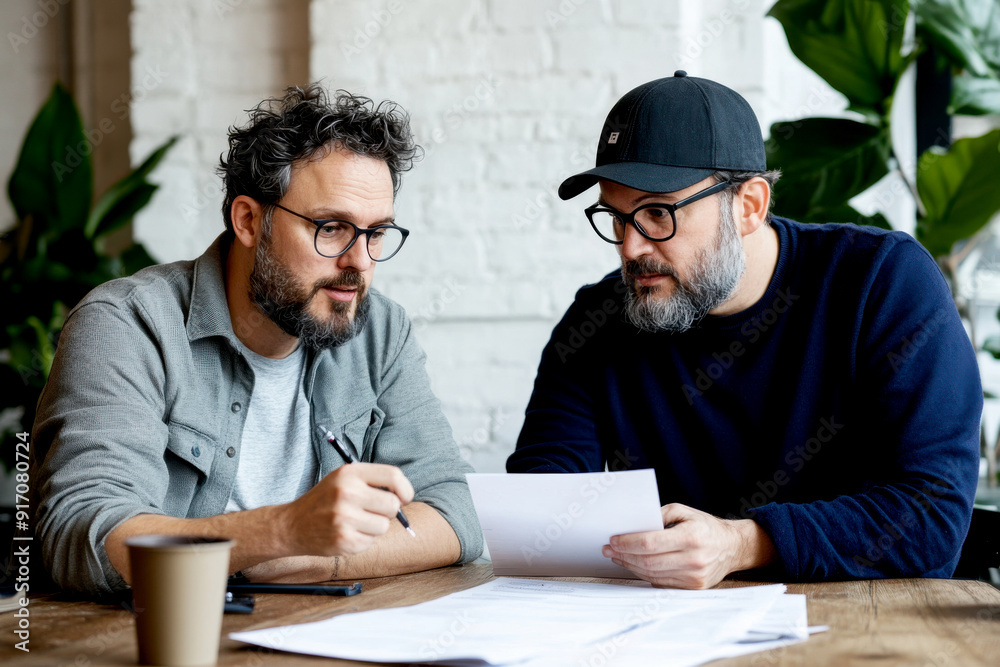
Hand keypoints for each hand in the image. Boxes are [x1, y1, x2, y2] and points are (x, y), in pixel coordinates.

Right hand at [279, 463, 413, 556]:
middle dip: (388, 511)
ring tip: (355, 522)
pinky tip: (347, 533)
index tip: (404, 497)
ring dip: (375, 527)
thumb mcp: (344, 479)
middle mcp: (347, 492)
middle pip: (393, 505)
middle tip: (372, 512)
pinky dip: (363, 540)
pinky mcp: (344, 540)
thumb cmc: (325, 500)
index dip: (405, 489)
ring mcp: (345, 518)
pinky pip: (371, 542)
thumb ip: (373, 482)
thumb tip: (404, 497)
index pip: (393, 476)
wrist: (293, 525)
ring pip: (384, 526)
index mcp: (350, 473)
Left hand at [601, 503, 774, 588]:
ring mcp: (694, 577)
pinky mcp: (693, 588)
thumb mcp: (684, 511)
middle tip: (608, 549)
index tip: (613, 540)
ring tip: (617, 556)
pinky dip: (644, 574)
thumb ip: (659, 515)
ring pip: (652, 574)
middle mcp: (694, 559)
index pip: (650, 543)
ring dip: (630, 566)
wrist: (732, 547)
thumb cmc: (704, 526)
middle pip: (648, 561)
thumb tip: (633, 525)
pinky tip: (634, 565)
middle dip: (624, 555)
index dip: (628, 543)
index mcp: (692, 537)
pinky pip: (661, 583)